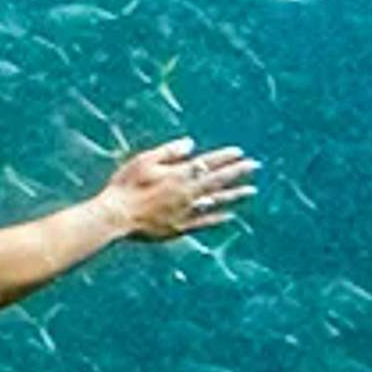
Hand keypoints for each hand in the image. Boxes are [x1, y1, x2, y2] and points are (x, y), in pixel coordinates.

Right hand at [104, 139, 257, 240]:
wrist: (116, 216)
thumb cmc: (126, 186)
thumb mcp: (144, 161)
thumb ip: (169, 152)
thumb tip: (191, 144)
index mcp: (179, 174)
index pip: (208, 162)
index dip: (225, 157)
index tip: (240, 152)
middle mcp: (187, 192)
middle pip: (218, 180)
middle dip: (238, 172)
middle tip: (255, 166)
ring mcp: (186, 211)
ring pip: (216, 201)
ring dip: (235, 195)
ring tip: (251, 190)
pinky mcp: (181, 227)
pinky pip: (205, 222)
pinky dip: (218, 218)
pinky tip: (230, 215)